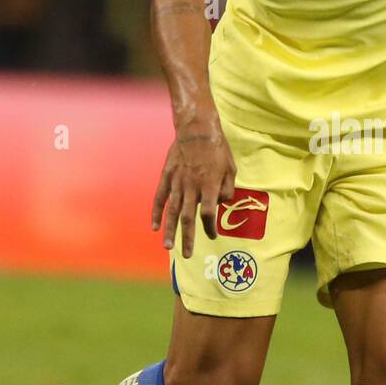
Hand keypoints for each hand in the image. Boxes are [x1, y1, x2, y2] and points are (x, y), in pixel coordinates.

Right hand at [151, 123, 236, 257]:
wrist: (197, 129)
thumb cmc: (218, 149)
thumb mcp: (231, 169)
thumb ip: (227, 190)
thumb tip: (219, 204)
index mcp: (209, 185)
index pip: (208, 213)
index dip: (210, 226)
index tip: (212, 235)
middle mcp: (192, 186)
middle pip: (188, 217)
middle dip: (188, 238)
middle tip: (187, 255)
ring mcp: (177, 182)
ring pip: (172, 211)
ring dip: (170, 230)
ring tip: (168, 247)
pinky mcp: (167, 176)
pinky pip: (160, 197)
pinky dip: (156, 212)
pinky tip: (154, 226)